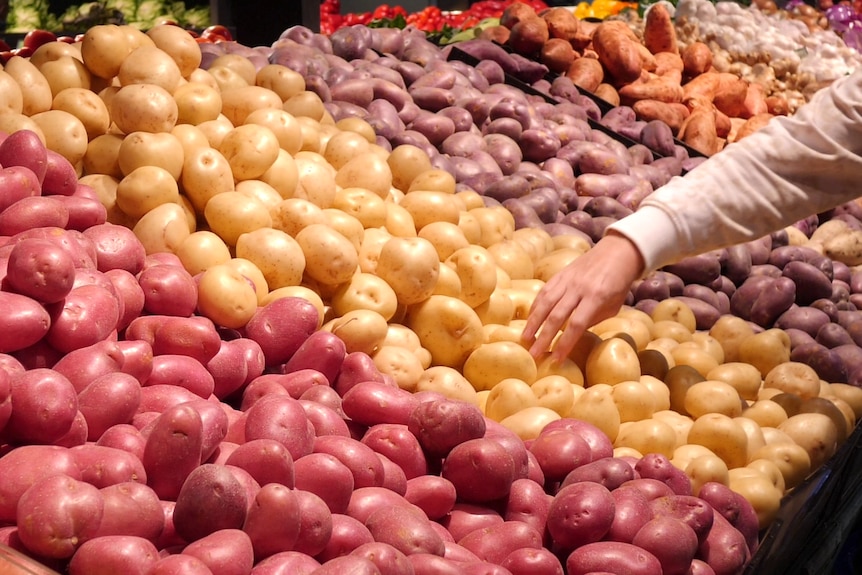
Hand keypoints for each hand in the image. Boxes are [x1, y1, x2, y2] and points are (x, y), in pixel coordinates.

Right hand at [521, 231, 645, 361]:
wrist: (617, 251)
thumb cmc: (619, 283)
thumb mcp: (613, 306)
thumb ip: (593, 319)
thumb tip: (572, 333)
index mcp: (596, 297)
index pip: (577, 324)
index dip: (565, 343)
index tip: (556, 359)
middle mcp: (579, 288)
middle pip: (557, 316)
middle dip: (543, 337)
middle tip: (534, 354)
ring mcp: (567, 279)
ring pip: (545, 303)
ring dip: (533, 322)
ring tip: (525, 338)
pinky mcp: (560, 274)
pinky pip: (544, 292)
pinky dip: (535, 306)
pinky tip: (529, 319)